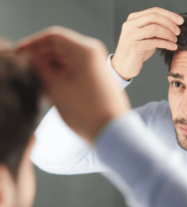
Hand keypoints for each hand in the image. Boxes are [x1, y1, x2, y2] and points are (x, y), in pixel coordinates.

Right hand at [16, 26, 130, 143]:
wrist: (112, 133)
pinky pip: (73, 74)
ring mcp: (95, 69)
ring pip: (65, 63)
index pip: (52, 37)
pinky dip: (60, 79)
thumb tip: (28, 59)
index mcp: (85, 51)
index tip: (18, 55)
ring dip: (49, 71)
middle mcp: (92, 56)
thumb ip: (39, 69)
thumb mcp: (57, 89)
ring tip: (37, 85)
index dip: (32, 44)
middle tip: (26, 73)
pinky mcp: (95, 81)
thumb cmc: (88, 112)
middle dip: (40, 60)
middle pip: (59, 49)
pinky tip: (49, 91)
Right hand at [112, 7, 183, 80]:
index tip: (180, 21)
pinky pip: (153, 42)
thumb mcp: (145, 37)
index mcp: (133, 19)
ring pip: (154, 28)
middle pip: (154, 17)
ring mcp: (131, 36)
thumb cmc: (136, 51)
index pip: (154, 11)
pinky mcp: (134, 47)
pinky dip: (166, 44)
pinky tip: (172, 47)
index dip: (169, 15)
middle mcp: (130, 25)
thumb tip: (174, 25)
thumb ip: (154, 28)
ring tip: (175, 40)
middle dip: (169, 23)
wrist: (123, 66)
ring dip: (168, 34)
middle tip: (178, 31)